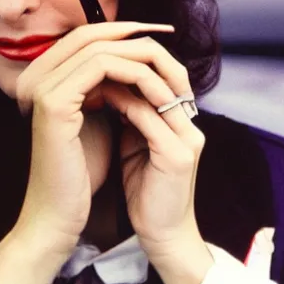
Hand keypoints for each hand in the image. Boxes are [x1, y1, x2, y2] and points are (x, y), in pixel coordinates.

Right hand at [13, 22, 174, 252]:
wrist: (62, 211)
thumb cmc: (83, 166)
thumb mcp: (98, 113)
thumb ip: (106, 83)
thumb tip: (133, 56)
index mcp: (41, 76)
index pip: (83, 35)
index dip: (121, 29)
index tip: (157, 33)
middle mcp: (33, 74)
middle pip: (90, 33)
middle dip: (135, 34)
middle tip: (169, 39)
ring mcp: (40, 85)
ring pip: (99, 48)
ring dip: (141, 58)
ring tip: (169, 76)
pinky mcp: (53, 101)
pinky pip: (102, 67)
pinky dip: (136, 74)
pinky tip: (158, 92)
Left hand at [99, 37, 212, 283]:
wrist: (160, 233)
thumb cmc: (144, 187)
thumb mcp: (137, 141)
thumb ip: (132, 112)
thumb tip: (110, 83)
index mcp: (182, 117)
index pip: (165, 69)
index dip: (133, 55)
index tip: (98, 52)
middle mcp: (190, 122)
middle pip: (168, 68)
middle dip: (130, 55)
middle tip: (96, 50)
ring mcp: (187, 136)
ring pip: (156, 87)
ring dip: (122, 74)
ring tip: (93, 67)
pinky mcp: (177, 154)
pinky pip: (146, 116)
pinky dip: (121, 102)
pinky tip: (96, 96)